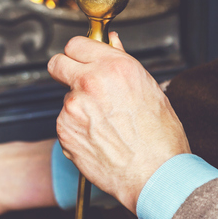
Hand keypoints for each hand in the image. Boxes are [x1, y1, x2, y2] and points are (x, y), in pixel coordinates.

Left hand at [47, 33, 190, 213]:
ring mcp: (73, 107)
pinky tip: (99, 138)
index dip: (79, 53)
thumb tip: (111, 42)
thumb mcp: (150, 89)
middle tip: (78, 82)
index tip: (81, 59)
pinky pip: (65, 123)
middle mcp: (90, 82)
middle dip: (64, 70)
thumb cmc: (160, 138)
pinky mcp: (64, 130)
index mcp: (114, 67)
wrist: (155, 176)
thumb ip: (122, 61)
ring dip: (78, 106)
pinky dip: (77, 129)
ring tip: (106, 124)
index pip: (76, 44)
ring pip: (66, 98)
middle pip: (57, 63)